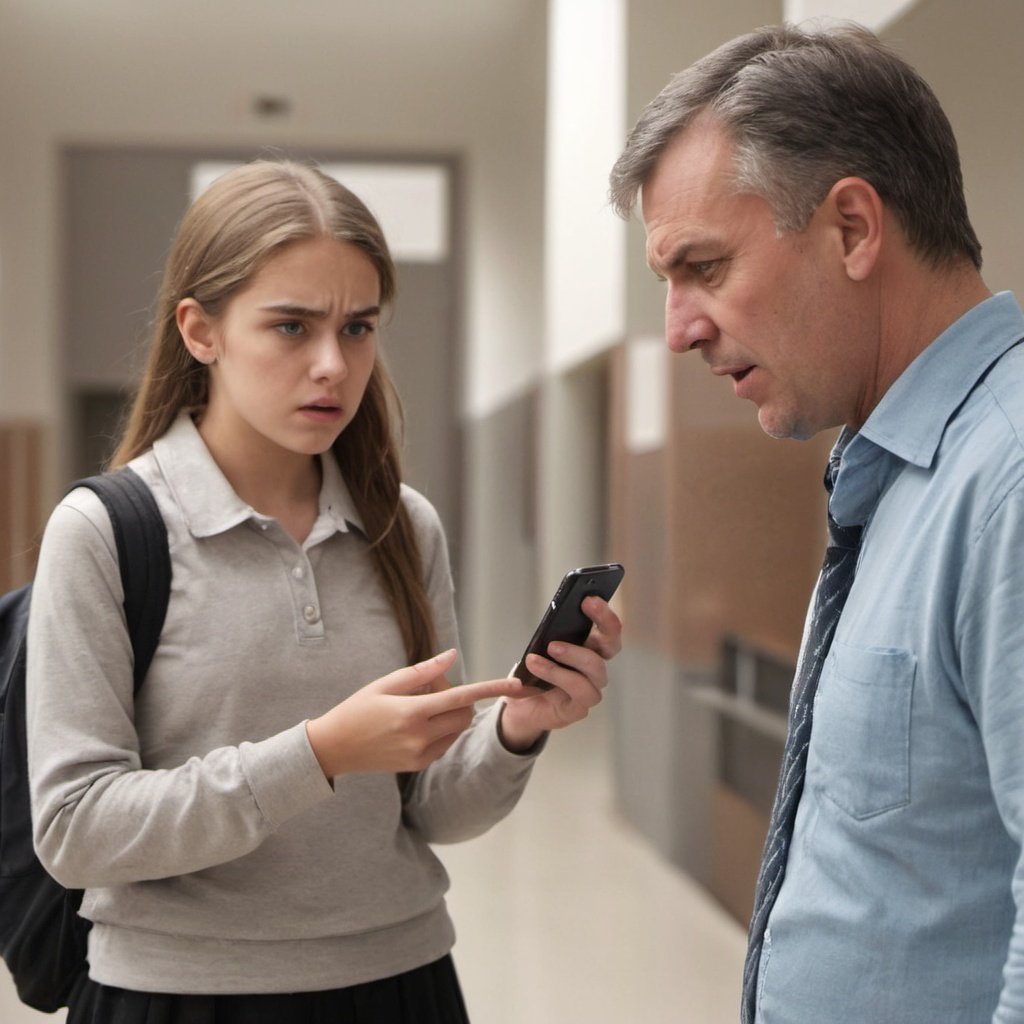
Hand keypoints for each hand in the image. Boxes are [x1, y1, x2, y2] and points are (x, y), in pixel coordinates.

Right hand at [306, 649, 521, 777]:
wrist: (334, 749)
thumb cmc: (356, 709)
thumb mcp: (385, 684)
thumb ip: (423, 672)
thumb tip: (452, 656)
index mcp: (412, 713)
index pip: (462, 697)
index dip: (492, 688)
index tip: (516, 685)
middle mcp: (420, 737)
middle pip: (465, 713)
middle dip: (460, 697)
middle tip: (430, 687)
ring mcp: (421, 755)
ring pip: (457, 728)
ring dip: (451, 713)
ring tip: (419, 705)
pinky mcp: (419, 765)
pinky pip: (446, 742)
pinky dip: (443, 728)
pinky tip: (418, 722)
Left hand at [499, 596, 622, 751]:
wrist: (518, 708)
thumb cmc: (531, 675)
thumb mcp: (535, 650)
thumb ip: (545, 638)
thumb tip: (550, 624)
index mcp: (588, 650)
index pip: (607, 629)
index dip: (604, 613)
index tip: (591, 597)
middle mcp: (594, 668)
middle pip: (613, 643)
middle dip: (604, 620)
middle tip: (586, 604)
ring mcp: (590, 689)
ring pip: (596, 667)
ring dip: (573, 653)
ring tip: (550, 646)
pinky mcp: (580, 708)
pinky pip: (579, 690)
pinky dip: (556, 675)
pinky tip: (536, 666)